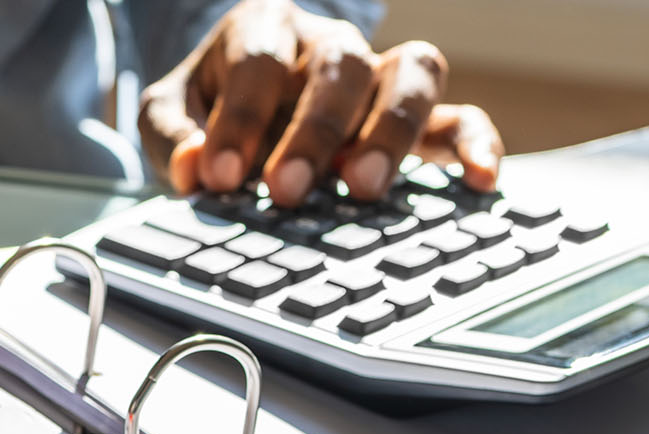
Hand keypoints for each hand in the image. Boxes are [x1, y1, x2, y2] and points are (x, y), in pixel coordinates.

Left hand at [139, 0, 504, 204]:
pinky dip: (476, 144)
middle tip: (286, 190)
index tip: (220, 176)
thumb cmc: (207, 113)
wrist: (241, 114)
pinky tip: (479, 182)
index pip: (259, 61)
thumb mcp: (169, 117)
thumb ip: (173, 136)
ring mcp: (378, 77)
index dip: (240, 117)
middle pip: (341, 65)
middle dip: (314, 130)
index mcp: (263, 28)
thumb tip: (195, 166)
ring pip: (411, 74)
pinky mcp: (416, 118)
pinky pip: (460, 117)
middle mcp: (328, 44)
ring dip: (391, 131)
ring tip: (364, 189)